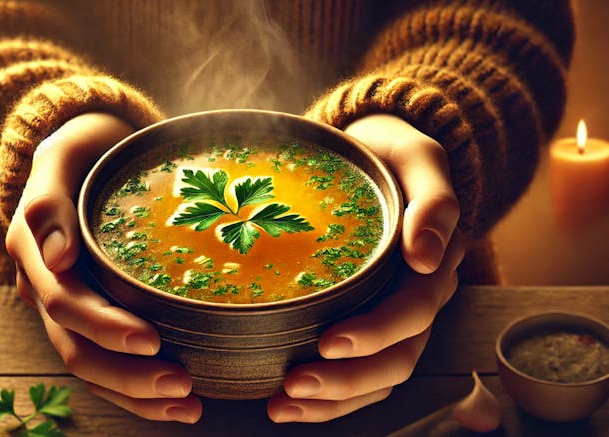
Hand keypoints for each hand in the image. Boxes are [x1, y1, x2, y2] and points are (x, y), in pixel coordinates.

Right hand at [5, 113, 201, 422]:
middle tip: (183, 384)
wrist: (92, 151)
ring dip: (137, 395)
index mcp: (35, 253)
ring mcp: (69, 307)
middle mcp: (48, 288)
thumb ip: (48, 200)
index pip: (65, 303)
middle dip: (129, 375)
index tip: (152, 339)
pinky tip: (176, 401)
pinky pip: (108, 362)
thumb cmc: (84, 150)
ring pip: (92, 368)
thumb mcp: (62, 153)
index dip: (105, 327)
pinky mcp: (93, 315)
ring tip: (189, 404)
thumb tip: (57, 256)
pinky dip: (138, 389)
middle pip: (77, 348)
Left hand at [268, 114, 464, 421]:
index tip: (328, 342)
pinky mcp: (369, 321)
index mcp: (434, 262)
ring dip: (333, 400)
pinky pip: (359, 372)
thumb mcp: (418, 157)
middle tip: (292, 383)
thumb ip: (433, 199)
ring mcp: (396, 315)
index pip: (412, 311)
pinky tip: (290, 400)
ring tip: (283, 404)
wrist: (375, 153)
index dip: (374, 333)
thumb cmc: (391, 154)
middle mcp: (420, 297)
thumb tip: (425, 257)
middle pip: (397, 357)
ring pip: (378, 377)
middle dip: (345, 379)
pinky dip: (329, 396)